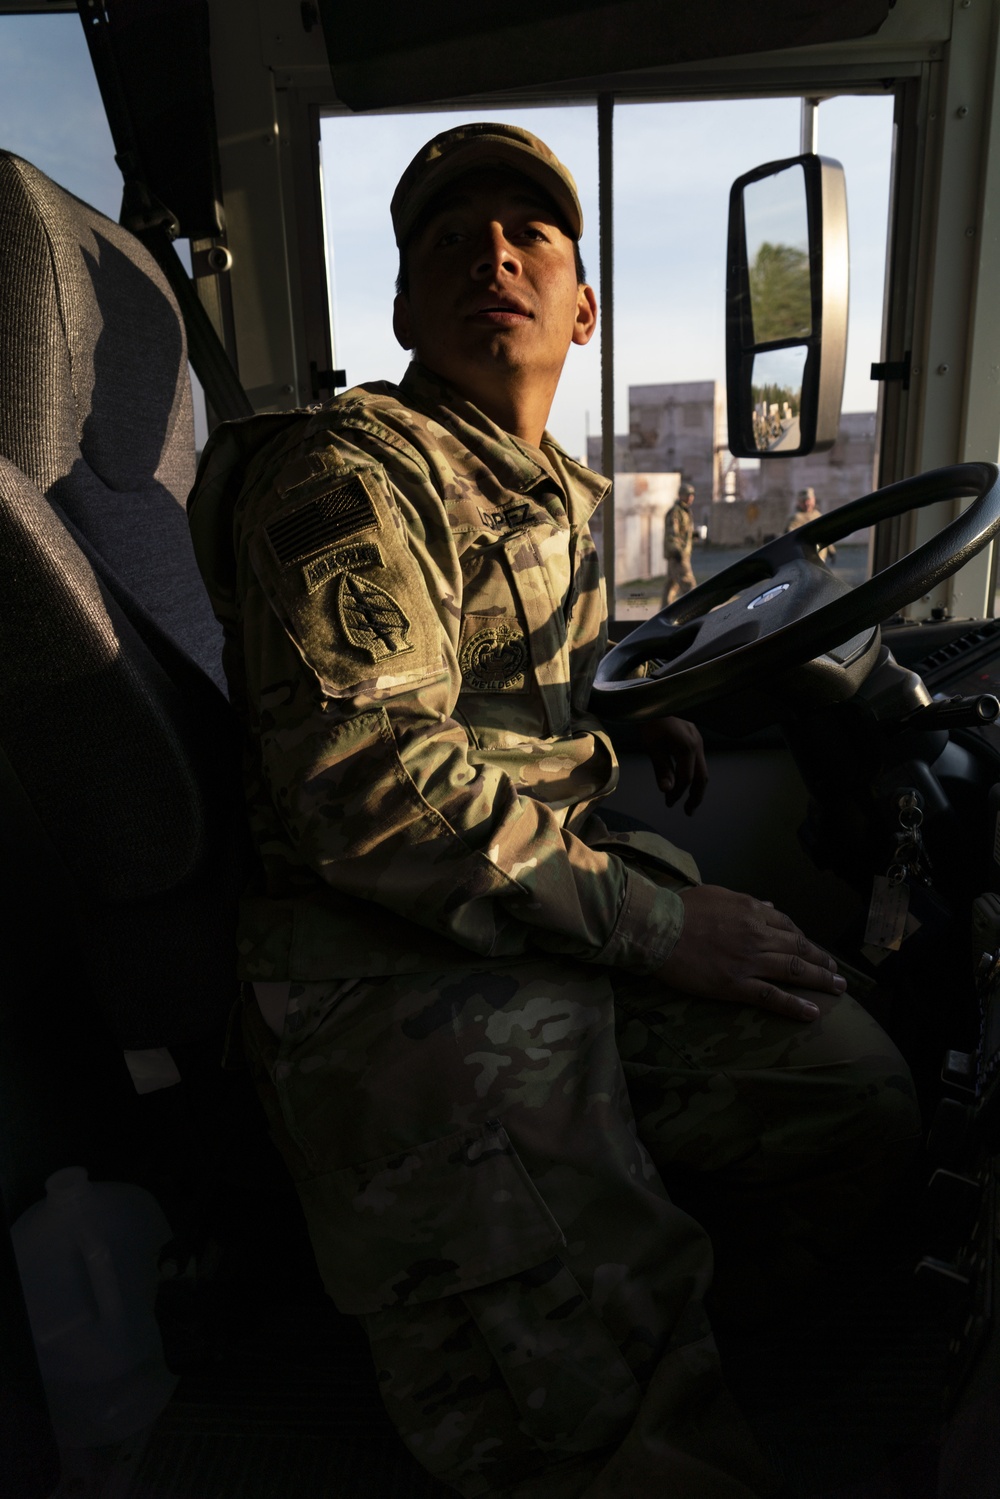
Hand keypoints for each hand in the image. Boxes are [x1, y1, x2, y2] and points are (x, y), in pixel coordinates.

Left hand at [638, 717, 707, 814]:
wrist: (654, 700)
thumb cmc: (650, 722)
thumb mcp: (652, 746)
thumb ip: (661, 769)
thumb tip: (667, 790)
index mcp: (687, 747)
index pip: (686, 778)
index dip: (678, 793)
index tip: (668, 803)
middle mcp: (698, 744)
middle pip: (702, 777)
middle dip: (695, 796)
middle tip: (688, 811)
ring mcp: (699, 741)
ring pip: (703, 770)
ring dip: (696, 787)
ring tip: (688, 802)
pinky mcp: (695, 738)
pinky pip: (699, 761)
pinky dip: (694, 775)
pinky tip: (685, 781)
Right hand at [654, 884, 845, 1021]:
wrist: (658, 929)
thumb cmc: (681, 908)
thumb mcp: (717, 894)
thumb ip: (747, 902)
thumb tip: (770, 906)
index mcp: (752, 911)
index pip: (787, 925)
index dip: (803, 938)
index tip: (810, 948)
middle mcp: (757, 935)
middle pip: (799, 948)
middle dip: (822, 960)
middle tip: (837, 971)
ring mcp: (749, 961)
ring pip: (793, 971)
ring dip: (820, 980)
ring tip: (838, 988)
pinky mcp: (736, 984)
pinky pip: (772, 996)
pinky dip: (795, 1005)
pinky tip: (813, 1012)